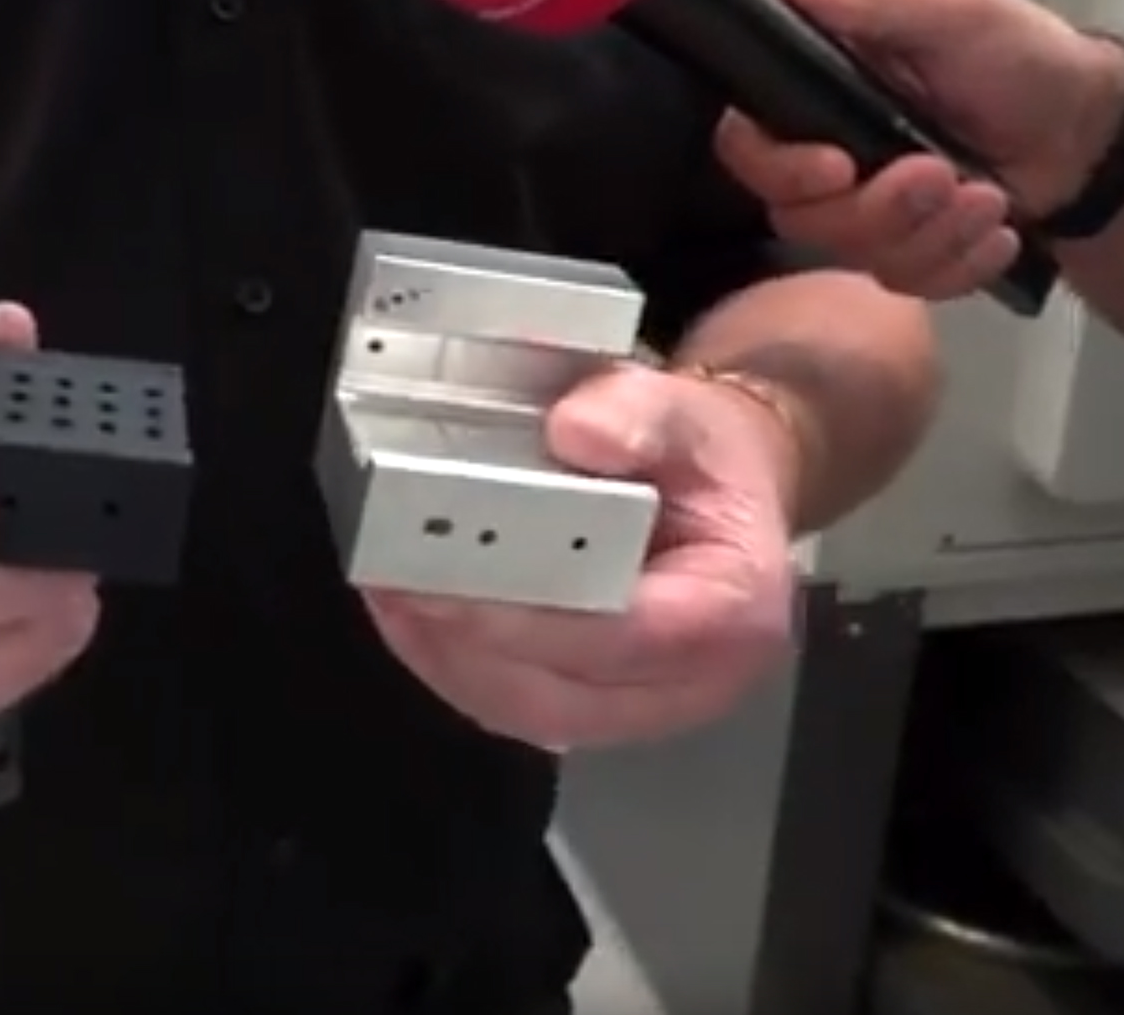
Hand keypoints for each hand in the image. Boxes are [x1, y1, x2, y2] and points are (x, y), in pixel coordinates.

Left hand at [362, 366, 799, 749]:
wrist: (721, 493)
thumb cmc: (706, 465)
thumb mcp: (688, 414)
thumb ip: (638, 414)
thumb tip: (579, 431)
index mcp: (732, 611)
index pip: (626, 638)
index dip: (532, 619)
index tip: (453, 585)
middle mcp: (694, 680)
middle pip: (562, 690)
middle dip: (469, 642)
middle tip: (398, 584)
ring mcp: (642, 706)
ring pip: (528, 709)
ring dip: (447, 657)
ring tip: (391, 592)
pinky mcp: (594, 708)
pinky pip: (512, 705)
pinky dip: (452, 663)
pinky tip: (409, 614)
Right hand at [714, 0, 1123, 298]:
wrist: (1088, 131)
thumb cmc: (1019, 56)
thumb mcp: (951, 11)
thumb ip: (867, 2)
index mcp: (823, 96)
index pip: (750, 146)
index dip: (781, 169)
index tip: (838, 167)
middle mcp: (830, 159)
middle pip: (799, 217)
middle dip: (878, 208)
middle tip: (944, 175)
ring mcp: (867, 212)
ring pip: (856, 255)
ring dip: (932, 234)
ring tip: (990, 200)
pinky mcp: (907, 253)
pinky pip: (907, 282)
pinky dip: (959, 264)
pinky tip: (999, 232)